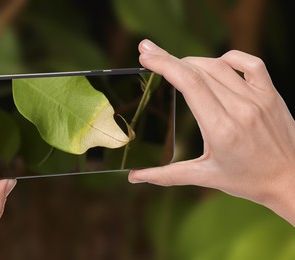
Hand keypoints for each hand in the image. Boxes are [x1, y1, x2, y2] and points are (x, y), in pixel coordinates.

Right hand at [129, 39, 294, 224]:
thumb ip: (166, 176)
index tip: (145, 55)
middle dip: (169, 58)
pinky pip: (250, 63)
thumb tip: (135, 177)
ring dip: (193, 61)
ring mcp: (258, 98)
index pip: (189, 83)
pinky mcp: (271, 94)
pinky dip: (229, 58)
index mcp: (221, 129)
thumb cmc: (248, 180)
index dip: (164, 64)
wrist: (291, 180)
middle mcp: (240, 108)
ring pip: (219, 65)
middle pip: (199, 70)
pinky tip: (216, 63)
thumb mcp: (205, 177)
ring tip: (176, 64)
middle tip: (148, 51)